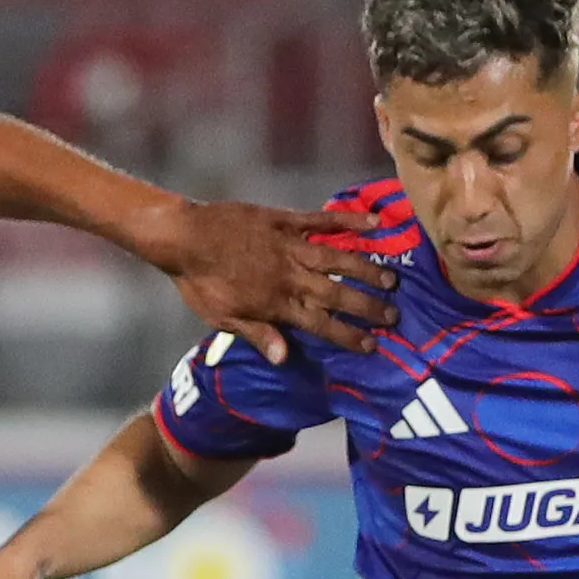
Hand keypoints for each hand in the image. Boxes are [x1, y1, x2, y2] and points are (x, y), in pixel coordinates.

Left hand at [130, 199, 395, 360]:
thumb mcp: (222, 319)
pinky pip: (323, 220)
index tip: (372, 346)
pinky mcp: (286, 220)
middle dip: (367, 307)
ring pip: (337, 259)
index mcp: (276, 304)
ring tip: (390, 279)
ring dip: (365, 270)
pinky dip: (349, 220)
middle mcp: (290, 276)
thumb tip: (286, 358)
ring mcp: (290, 245)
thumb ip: (257, 335)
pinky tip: (374, 221)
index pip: (320, 324)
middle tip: (393, 315)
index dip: (348, 336)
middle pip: (336, 294)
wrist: (184, 237)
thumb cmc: (200, 283)